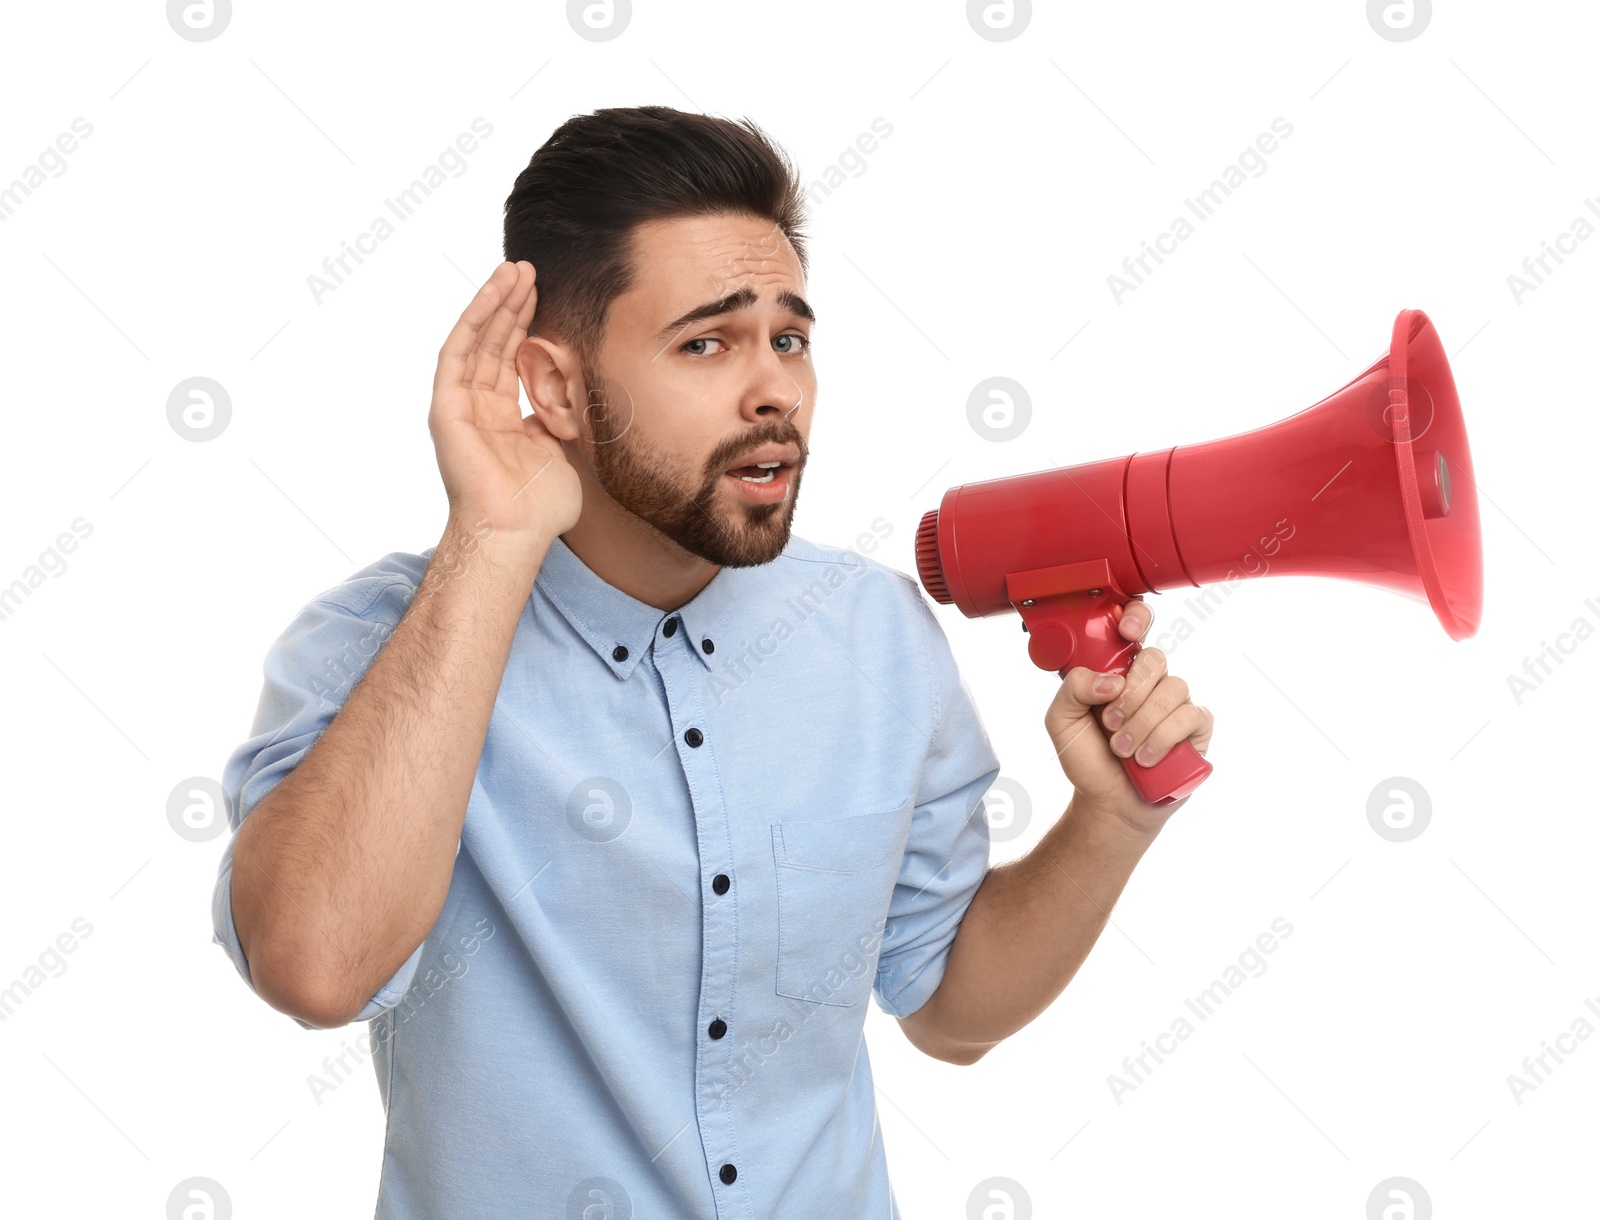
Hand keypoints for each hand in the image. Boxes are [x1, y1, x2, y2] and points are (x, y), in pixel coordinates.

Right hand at [428, 261, 580, 544]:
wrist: (517, 532)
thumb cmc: (542, 507)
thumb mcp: (560, 452)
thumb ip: (560, 422)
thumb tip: (575, 400)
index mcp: (501, 418)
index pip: (511, 359)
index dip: (525, 325)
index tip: (544, 295)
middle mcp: (476, 408)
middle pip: (493, 342)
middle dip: (511, 304)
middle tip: (530, 269)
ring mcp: (458, 406)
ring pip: (476, 339)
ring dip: (494, 302)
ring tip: (514, 269)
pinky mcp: (446, 407)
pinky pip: (458, 351)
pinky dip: (475, 318)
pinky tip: (493, 292)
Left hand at [1043, 601, 1214, 836]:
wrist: (1108, 802)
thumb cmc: (1088, 758)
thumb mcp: (1061, 722)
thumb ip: (1072, 690)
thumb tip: (1109, 679)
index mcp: (1120, 671)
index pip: (1137, 628)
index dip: (1137, 619)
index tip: (1126, 633)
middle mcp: (1151, 683)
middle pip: (1156, 660)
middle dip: (1131, 693)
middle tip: (1110, 722)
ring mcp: (1176, 704)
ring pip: (1174, 689)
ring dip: (1143, 722)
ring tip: (1123, 750)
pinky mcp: (1196, 730)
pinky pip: (1192, 716)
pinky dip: (1164, 737)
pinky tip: (1146, 757)